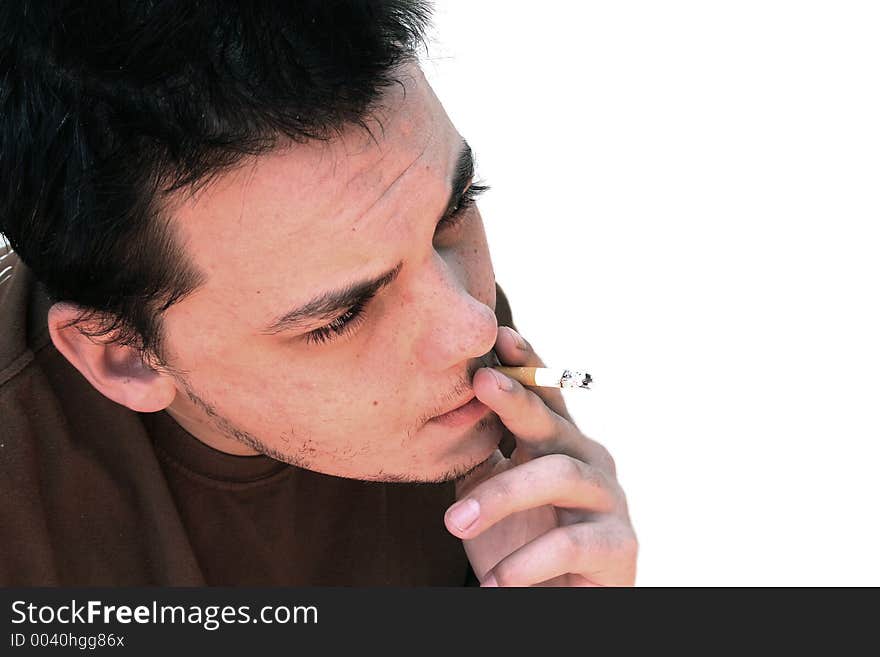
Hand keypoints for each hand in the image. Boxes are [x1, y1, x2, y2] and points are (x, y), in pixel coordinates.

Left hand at [444, 326, 637, 585]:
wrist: (555, 604)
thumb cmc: (521, 544)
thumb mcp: (490, 496)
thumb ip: (478, 455)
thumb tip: (446, 412)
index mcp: (557, 444)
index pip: (542, 396)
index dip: (526, 364)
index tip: (501, 335)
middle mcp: (588, 461)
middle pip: (553, 422)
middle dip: (518, 399)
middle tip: (481, 382)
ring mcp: (608, 500)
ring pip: (557, 476)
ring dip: (500, 498)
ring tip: (452, 525)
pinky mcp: (619, 546)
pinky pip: (569, 544)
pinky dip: (526, 562)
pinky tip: (496, 581)